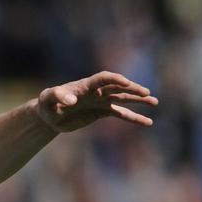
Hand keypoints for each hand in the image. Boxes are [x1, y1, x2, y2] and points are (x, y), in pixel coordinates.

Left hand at [35, 71, 157, 132]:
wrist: (48, 115)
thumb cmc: (46, 104)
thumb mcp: (48, 99)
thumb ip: (58, 96)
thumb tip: (71, 100)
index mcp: (85, 86)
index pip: (103, 79)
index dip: (115, 80)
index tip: (127, 83)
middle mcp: (96, 91)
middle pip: (118, 87)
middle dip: (132, 89)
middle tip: (147, 93)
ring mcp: (100, 101)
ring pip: (123, 98)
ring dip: (138, 100)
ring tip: (154, 102)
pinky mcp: (101, 112)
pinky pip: (121, 113)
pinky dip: (134, 118)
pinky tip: (148, 122)